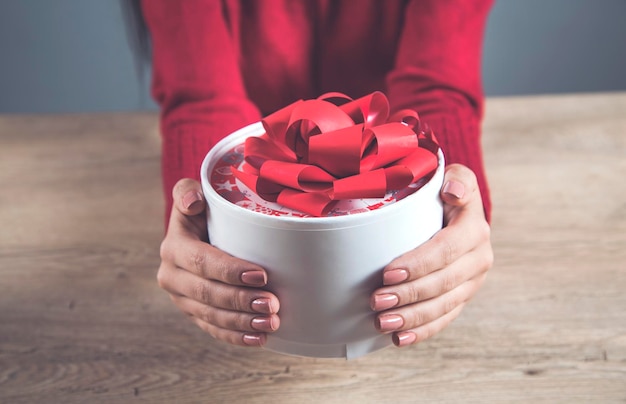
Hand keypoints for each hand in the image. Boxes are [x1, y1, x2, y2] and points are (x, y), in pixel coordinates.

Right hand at [157, 178, 279, 346]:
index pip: (202, 262)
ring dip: (242, 323)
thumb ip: (188, 192)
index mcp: (174, 248)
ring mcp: (182, 299)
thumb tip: (193, 202)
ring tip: (270, 323)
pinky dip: (235, 337)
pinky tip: (258, 340)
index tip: (261, 275)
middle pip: (208, 294)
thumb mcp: (193, 195)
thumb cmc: (205, 211)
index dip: (230, 270)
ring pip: (211, 316)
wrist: (198, 232)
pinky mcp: (194, 314)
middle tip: (272, 305)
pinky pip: (213, 329)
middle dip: (241, 301)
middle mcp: (172, 276)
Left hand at [370, 164, 492, 346]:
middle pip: (442, 283)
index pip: (445, 251)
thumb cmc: (446, 192)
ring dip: (412, 318)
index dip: (418, 264)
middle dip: (408, 295)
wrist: (459, 212)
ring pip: (443, 306)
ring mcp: (471, 282)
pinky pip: (445, 319)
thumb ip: (457, 180)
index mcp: (474, 230)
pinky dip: (423, 331)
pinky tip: (400, 339)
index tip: (387, 273)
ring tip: (382, 323)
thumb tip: (452, 192)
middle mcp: (478, 259)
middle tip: (375, 301)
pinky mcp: (462, 297)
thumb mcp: (455, 176)